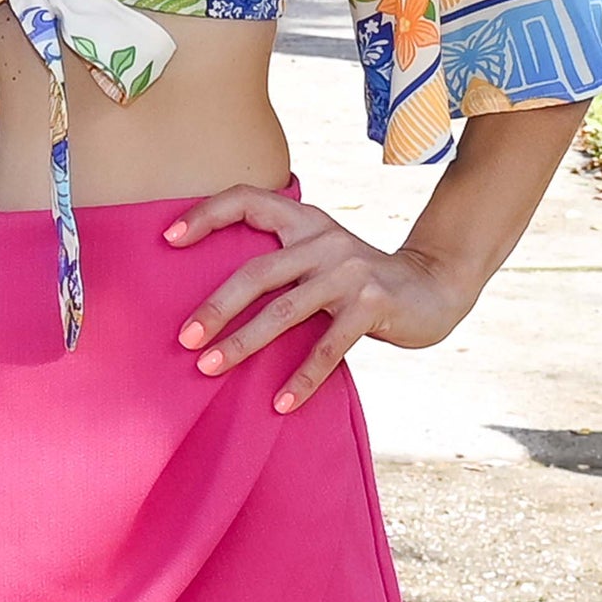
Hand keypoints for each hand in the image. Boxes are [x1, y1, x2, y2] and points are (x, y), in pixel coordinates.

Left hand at [163, 183, 470, 413]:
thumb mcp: (320, 254)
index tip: (168, 238)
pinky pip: (329, 346)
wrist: (433, 285)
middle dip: (217, 306)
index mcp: (305, 220)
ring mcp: (349, 271)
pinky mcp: (372, 304)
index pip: (248, 199)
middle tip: (185, 338)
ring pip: (286, 310)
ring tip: (210, 369)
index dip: (206, 213)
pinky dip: (303, 377)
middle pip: (258, 271)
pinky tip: (280, 402)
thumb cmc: (359, 279)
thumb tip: (213, 296)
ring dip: (244, 342)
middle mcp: (323, 239)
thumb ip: (282, 261)